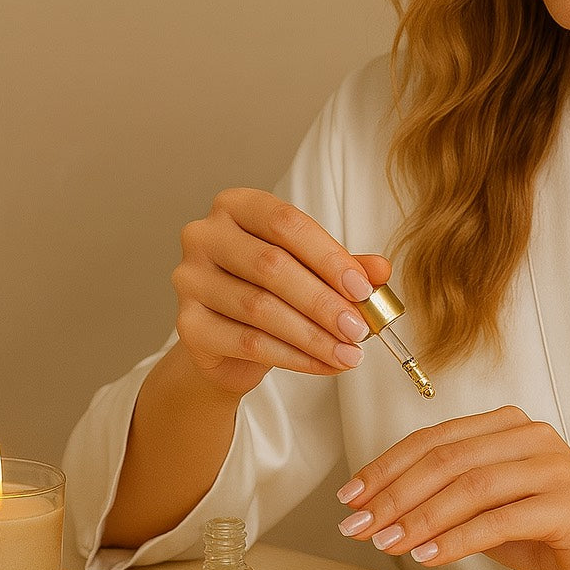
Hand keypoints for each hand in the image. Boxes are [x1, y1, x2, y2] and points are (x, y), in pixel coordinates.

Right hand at [171, 188, 390, 396]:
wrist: (228, 341)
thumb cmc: (271, 290)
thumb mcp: (311, 270)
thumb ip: (344, 266)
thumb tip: (381, 269)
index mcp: (236, 205)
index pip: (285, 222)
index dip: (328, 256)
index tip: (363, 288)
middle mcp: (204, 235)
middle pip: (271, 265)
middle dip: (323, 301)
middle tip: (359, 328)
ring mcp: (189, 279)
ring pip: (259, 308)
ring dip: (313, 335)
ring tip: (349, 353)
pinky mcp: (188, 325)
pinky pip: (246, 343)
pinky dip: (293, 357)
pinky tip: (323, 364)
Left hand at [335, 406, 569, 569]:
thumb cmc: (555, 531)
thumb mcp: (493, 508)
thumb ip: (449, 499)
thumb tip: (382, 510)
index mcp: (508, 425)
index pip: (433, 438)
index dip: (386, 466)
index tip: (350, 496)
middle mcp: (530, 436)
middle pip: (445, 458)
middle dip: (392, 493)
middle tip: (357, 524)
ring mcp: (551, 466)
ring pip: (468, 486)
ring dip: (418, 517)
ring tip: (385, 543)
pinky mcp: (565, 504)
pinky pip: (497, 521)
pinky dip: (455, 540)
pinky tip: (426, 555)